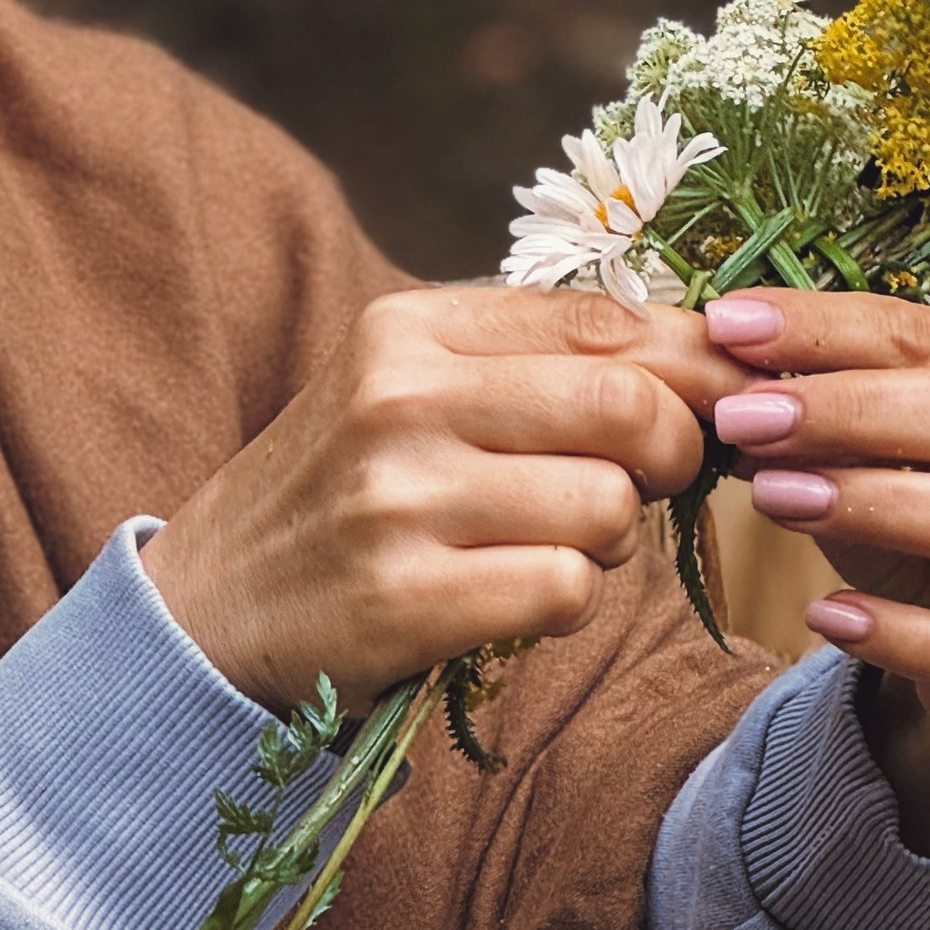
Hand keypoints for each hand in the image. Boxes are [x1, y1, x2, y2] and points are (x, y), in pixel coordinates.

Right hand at [141, 284, 747, 712]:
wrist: (206, 610)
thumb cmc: (340, 497)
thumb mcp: (410, 392)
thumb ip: (537, 362)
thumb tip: (717, 352)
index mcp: (408, 327)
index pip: (609, 319)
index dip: (698, 367)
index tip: (723, 405)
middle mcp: (399, 396)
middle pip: (631, 405)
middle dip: (672, 456)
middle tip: (639, 488)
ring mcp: (397, 498)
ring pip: (608, 507)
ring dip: (609, 542)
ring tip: (547, 545)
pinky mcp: (402, 597)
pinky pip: (566, 590)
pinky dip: (565, 605)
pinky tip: (510, 600)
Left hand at [706, 289, 929, 863]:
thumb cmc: (927, 522)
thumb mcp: (868, 456)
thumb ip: (812, 413)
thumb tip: (715, 370)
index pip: (923, 334)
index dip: (822, 327)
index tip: (725, 324)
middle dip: (845, 409)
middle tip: (740, 418)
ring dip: (874, 503)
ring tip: (772, 499)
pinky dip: (901, 632)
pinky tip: (825, 617)